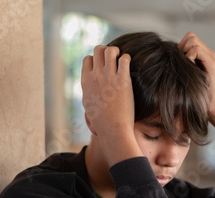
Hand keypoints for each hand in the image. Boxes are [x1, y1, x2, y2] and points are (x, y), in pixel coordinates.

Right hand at [81, 45, 141, 165]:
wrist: (113, 129)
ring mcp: (109, 77)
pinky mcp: (123, 80)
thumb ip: (88, 90)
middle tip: (114, 59)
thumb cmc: (102, 121)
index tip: (103, 65)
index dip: (96, 60)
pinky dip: (126, 58)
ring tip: (121, 59)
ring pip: (110, 50)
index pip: (87, 59)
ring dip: (116, 52)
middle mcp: (95, 76)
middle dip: (106, 51)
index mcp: (85, 81)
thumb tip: (89, 84)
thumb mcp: (88, 104)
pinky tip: (128, 65)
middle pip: (98, 50)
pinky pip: (124, 59)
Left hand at [178, 32, 214, 150]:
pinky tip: (191, 68)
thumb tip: (166, 56)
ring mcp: (211, 56)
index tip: (181, 63)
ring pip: (192, 40)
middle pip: (190, 36)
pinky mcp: (211, 62)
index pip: (189, 38)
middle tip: (184, 64)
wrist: (212, 106)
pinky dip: (189, 57)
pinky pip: (196, 49)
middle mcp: (208, 53)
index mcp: (203, 55)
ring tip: (188, 67)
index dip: (181, 46)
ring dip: (186, 52)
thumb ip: (182, 64)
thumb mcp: (187, 77)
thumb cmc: (196, 96)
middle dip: (182, 47)